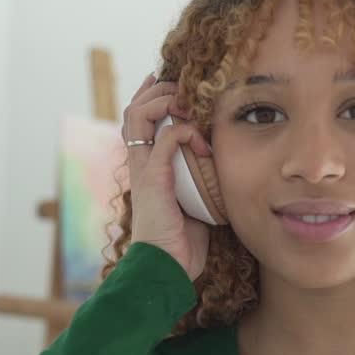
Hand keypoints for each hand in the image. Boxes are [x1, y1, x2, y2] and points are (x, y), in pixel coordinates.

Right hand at [123, 71, 212, 280]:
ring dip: (166, 101)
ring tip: (188, 104)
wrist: (166, 269)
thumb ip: (199, 183)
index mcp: (146, 169)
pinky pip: (167, 137)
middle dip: (158, 91)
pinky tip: (203, 144)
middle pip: (133, 110)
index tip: (169, 84)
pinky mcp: (153, 178)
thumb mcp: (193, 205)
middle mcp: (139, 165)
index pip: (138, 122)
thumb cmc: (182, 245)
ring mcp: (143, 170)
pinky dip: (186, 131)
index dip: (150, 98)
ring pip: (139, 115)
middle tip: (181, 89)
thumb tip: (220, 170)